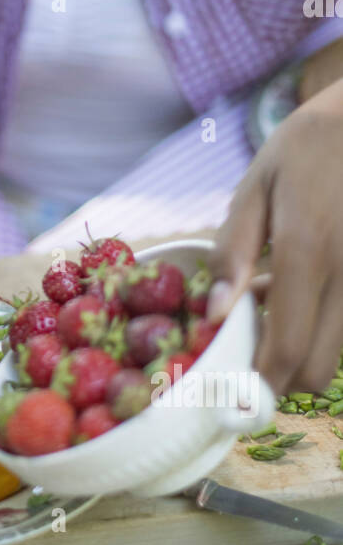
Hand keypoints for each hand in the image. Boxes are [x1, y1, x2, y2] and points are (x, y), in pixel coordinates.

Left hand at [208, 82, 342, 393]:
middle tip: (250, 342)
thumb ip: (232, 250)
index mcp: (308, 250)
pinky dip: (327, 325)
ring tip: (277, 305)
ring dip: (304, 349)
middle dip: (280, 373)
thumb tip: (214, 313)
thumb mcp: (256, 187)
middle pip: (318, 369)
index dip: (261, 384)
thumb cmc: (306, 149)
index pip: (289, 347)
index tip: (233, 395)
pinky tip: (307, 289)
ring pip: (339, 354)